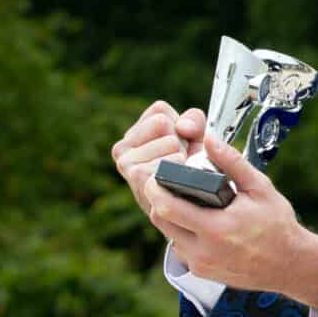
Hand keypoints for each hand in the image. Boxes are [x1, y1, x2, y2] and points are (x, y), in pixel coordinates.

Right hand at [112, 100, 206, 217]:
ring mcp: (126, 165)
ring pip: (169, 142)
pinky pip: (167, 162)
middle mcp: (122, 149)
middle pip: (163, 124)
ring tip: (177, 175)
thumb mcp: (196, 137)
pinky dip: (179, 172)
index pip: (160, 111)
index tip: (179, 145)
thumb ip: (194, 121)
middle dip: (180, 143)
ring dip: (181, 158)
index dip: (179, 127)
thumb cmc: (192, 169)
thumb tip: (183, 129)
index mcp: (133, 133)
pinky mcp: (137, 180)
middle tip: (178, 165)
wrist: (195, 206)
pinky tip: (175, 185)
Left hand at [151, 135, 317, 307]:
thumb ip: (232, 162)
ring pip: (167, 233)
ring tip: (186, 198)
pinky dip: (182, 231)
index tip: (159, 172)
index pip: (167, 207)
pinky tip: (198, 219)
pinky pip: (179, 246)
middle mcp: (203, 251)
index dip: (155, 187)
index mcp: (216, 228)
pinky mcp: (200, 272)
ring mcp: (200, 265)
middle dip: (158, 198)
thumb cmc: (278, 225)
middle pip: (159, 219)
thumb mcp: (260, 188)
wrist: (290, 265)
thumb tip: (209, 138)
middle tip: (169, 181)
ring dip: (170, 215)